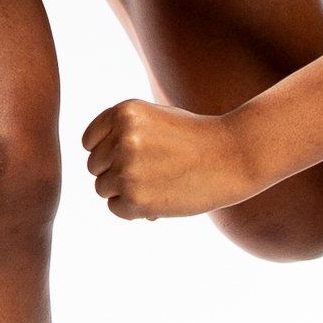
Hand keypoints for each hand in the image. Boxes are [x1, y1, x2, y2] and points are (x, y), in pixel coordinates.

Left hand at [81, 99, 260, 221]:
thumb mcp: (154, 119)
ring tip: (156, 184)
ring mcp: (126, 169)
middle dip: (115, 172)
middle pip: (94, 166)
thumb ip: (120, 134)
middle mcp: (121, 138)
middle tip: (149, 173)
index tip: (131, 157)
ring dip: (124, 192)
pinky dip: (133, 209)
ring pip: (103, 188)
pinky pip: (116, 208)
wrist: (232, 156)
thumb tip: (97, 170)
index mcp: (123, 112)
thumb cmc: (194, 138)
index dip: (108, 152)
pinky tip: (159, 198)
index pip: (90, 142)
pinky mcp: (136, 197)